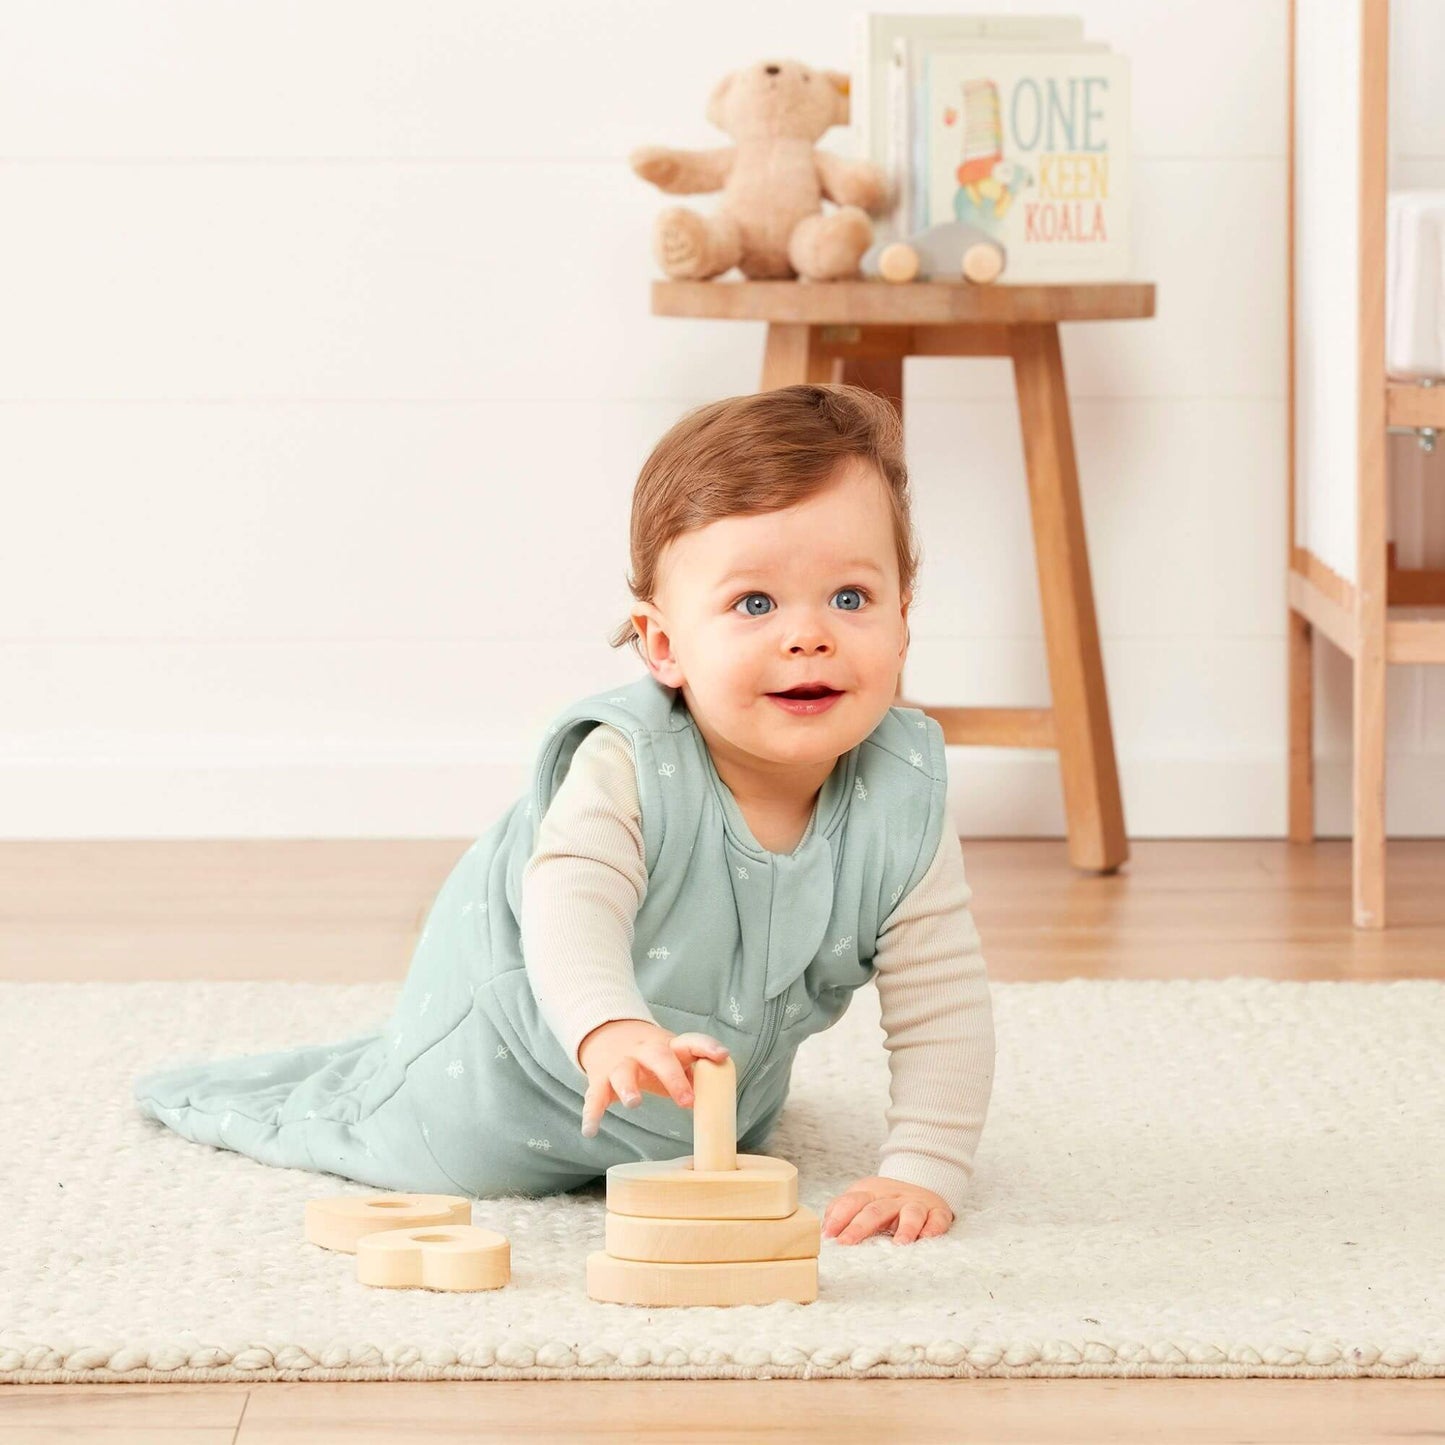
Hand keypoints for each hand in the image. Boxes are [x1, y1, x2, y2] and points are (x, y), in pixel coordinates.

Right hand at [576, 1018, 729, 1138]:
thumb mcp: (673, 1058)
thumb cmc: (653, 1056)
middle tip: (686, 1101)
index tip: (722, 1056)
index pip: (691, 1042)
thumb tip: (716, 1102)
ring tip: (634, 1104)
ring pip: (623, 1072)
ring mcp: (620, 1064)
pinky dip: (591, 1113)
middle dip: (673, 1077)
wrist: (609, 1034)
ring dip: (628, 1088)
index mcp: (668, 1046)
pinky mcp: (599, 1079)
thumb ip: (692, 1076)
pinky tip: (590, 1131)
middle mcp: (644, 1051)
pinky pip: (595, 1096)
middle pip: (659, 1057)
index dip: (707, 1047)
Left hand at [822, 1176, 953, 1244]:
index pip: (851, 1202)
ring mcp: (915, 1203)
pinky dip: (932, 1228)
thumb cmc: (885, 1200)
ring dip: (905, 1228)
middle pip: (875, 1209)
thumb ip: (841, 1211)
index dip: (838, 1218)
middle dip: (859, 1227)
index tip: (827, 1236)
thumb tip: (822, 1232)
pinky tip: (927, 1238)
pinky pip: (937, 1220)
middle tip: (846, 1244)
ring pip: (910, 1212)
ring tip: (899, 1245)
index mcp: (870, 1193)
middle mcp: (892, 1197)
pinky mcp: (937, 1212)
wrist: (922, 1181)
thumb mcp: (862, 1199)